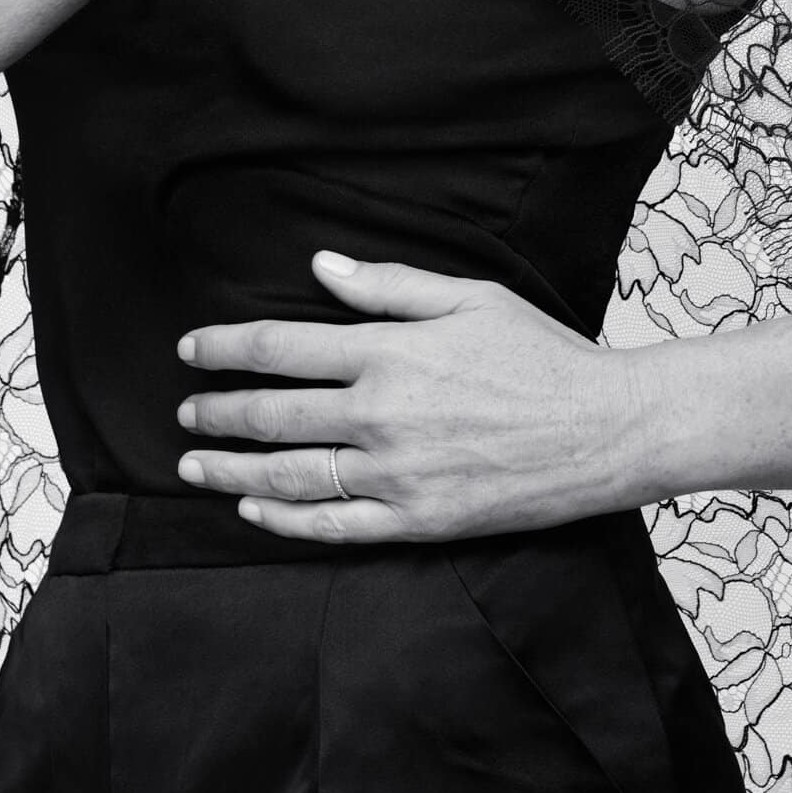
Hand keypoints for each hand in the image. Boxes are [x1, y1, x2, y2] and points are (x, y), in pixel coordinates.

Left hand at [173, 251, 642, 542]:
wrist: (606, 429)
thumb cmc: (543, 356)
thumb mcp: (470, 298)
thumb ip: (388, 286)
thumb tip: (320, 267)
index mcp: (392, 352)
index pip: (282, 346)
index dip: (226, 347)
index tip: (192, 349)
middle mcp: (383, 414)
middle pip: (272, 413)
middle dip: (216, 410)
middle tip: (185, 410)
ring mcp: (398, 474)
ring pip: (289, 474)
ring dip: (230, 467)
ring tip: (194, 463)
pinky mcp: (418, 520)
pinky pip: (334, 525)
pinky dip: (284, 517)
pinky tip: (253, 507)